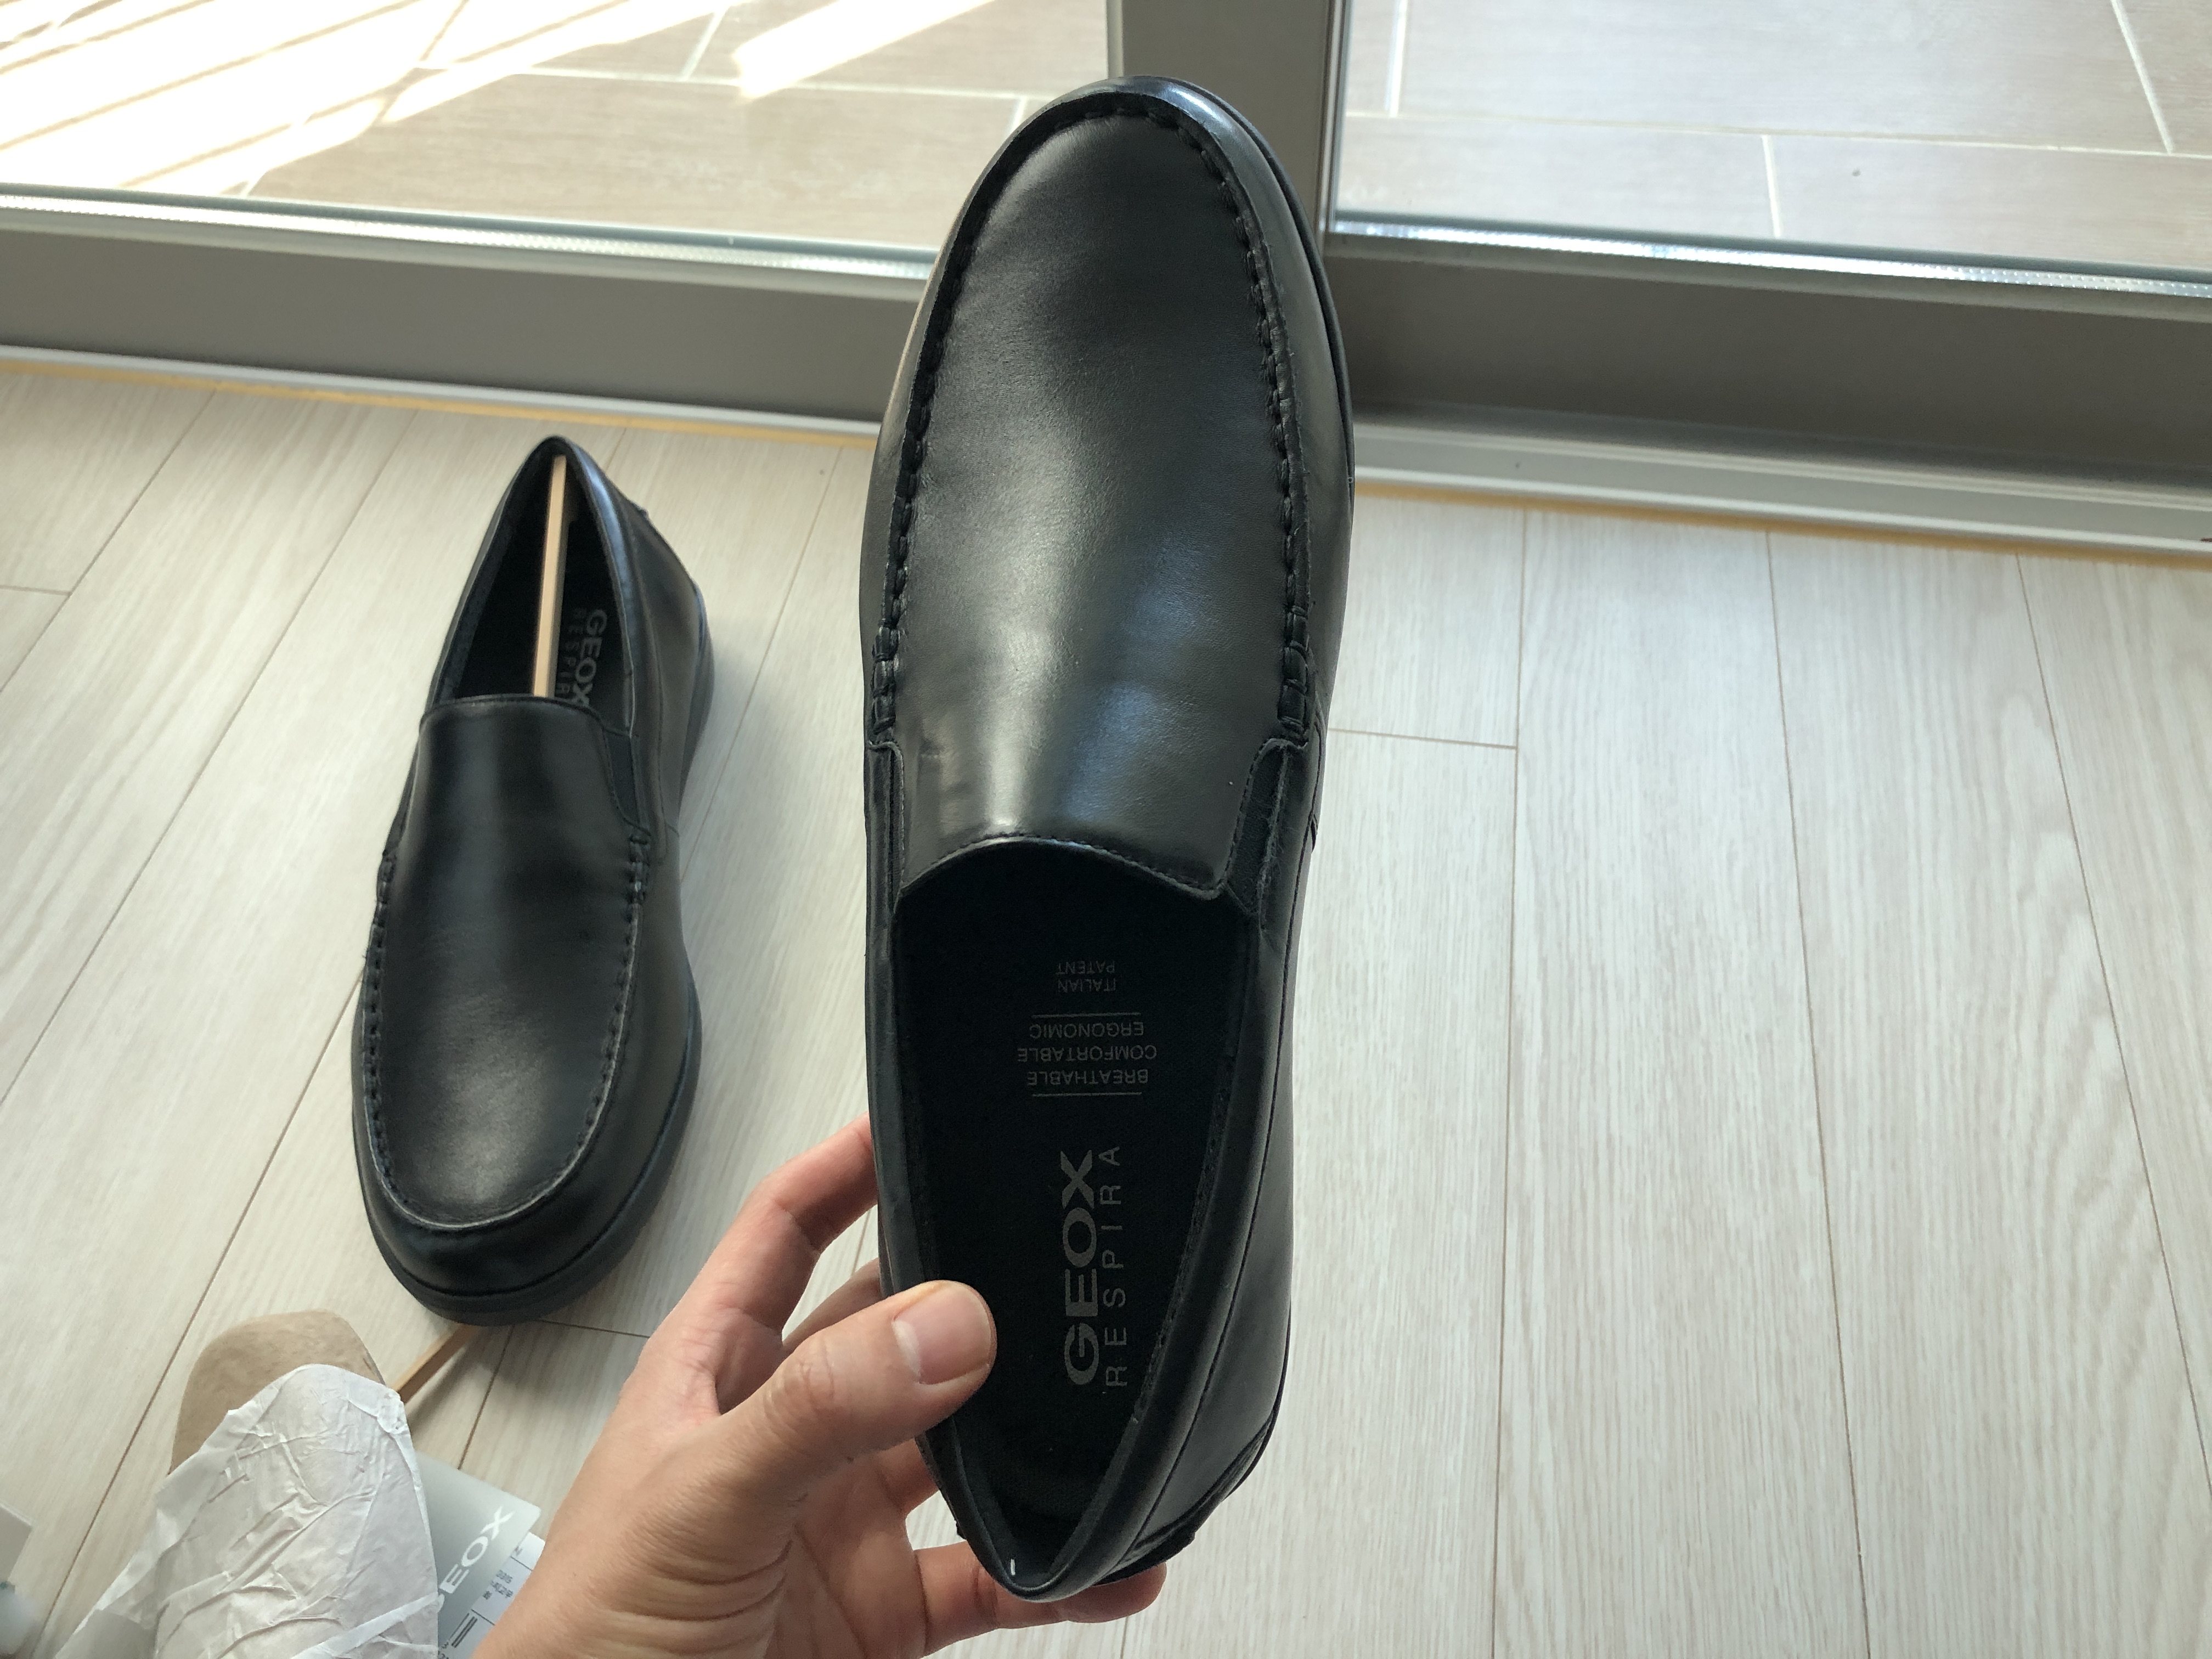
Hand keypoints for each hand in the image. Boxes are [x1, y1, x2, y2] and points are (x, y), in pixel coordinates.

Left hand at [478, 1119, 1165, 1656]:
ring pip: (958, 1456)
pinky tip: (1112, 1562)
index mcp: (716, 1372)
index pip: (786, 1232)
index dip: (848, 1169)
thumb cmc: (591, 1639)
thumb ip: (820, 1409)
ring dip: (1030, 1441)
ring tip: (1106, 1408)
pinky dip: (1055, 1570)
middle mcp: (785, 1435)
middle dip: (972, 1303)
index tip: (926, 1118)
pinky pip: (990, 1578)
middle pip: (897, 1333)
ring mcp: (837, 1527)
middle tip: (1058, 1267)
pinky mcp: (879, 1617)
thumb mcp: (703, 1498)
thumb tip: (946, 1325)